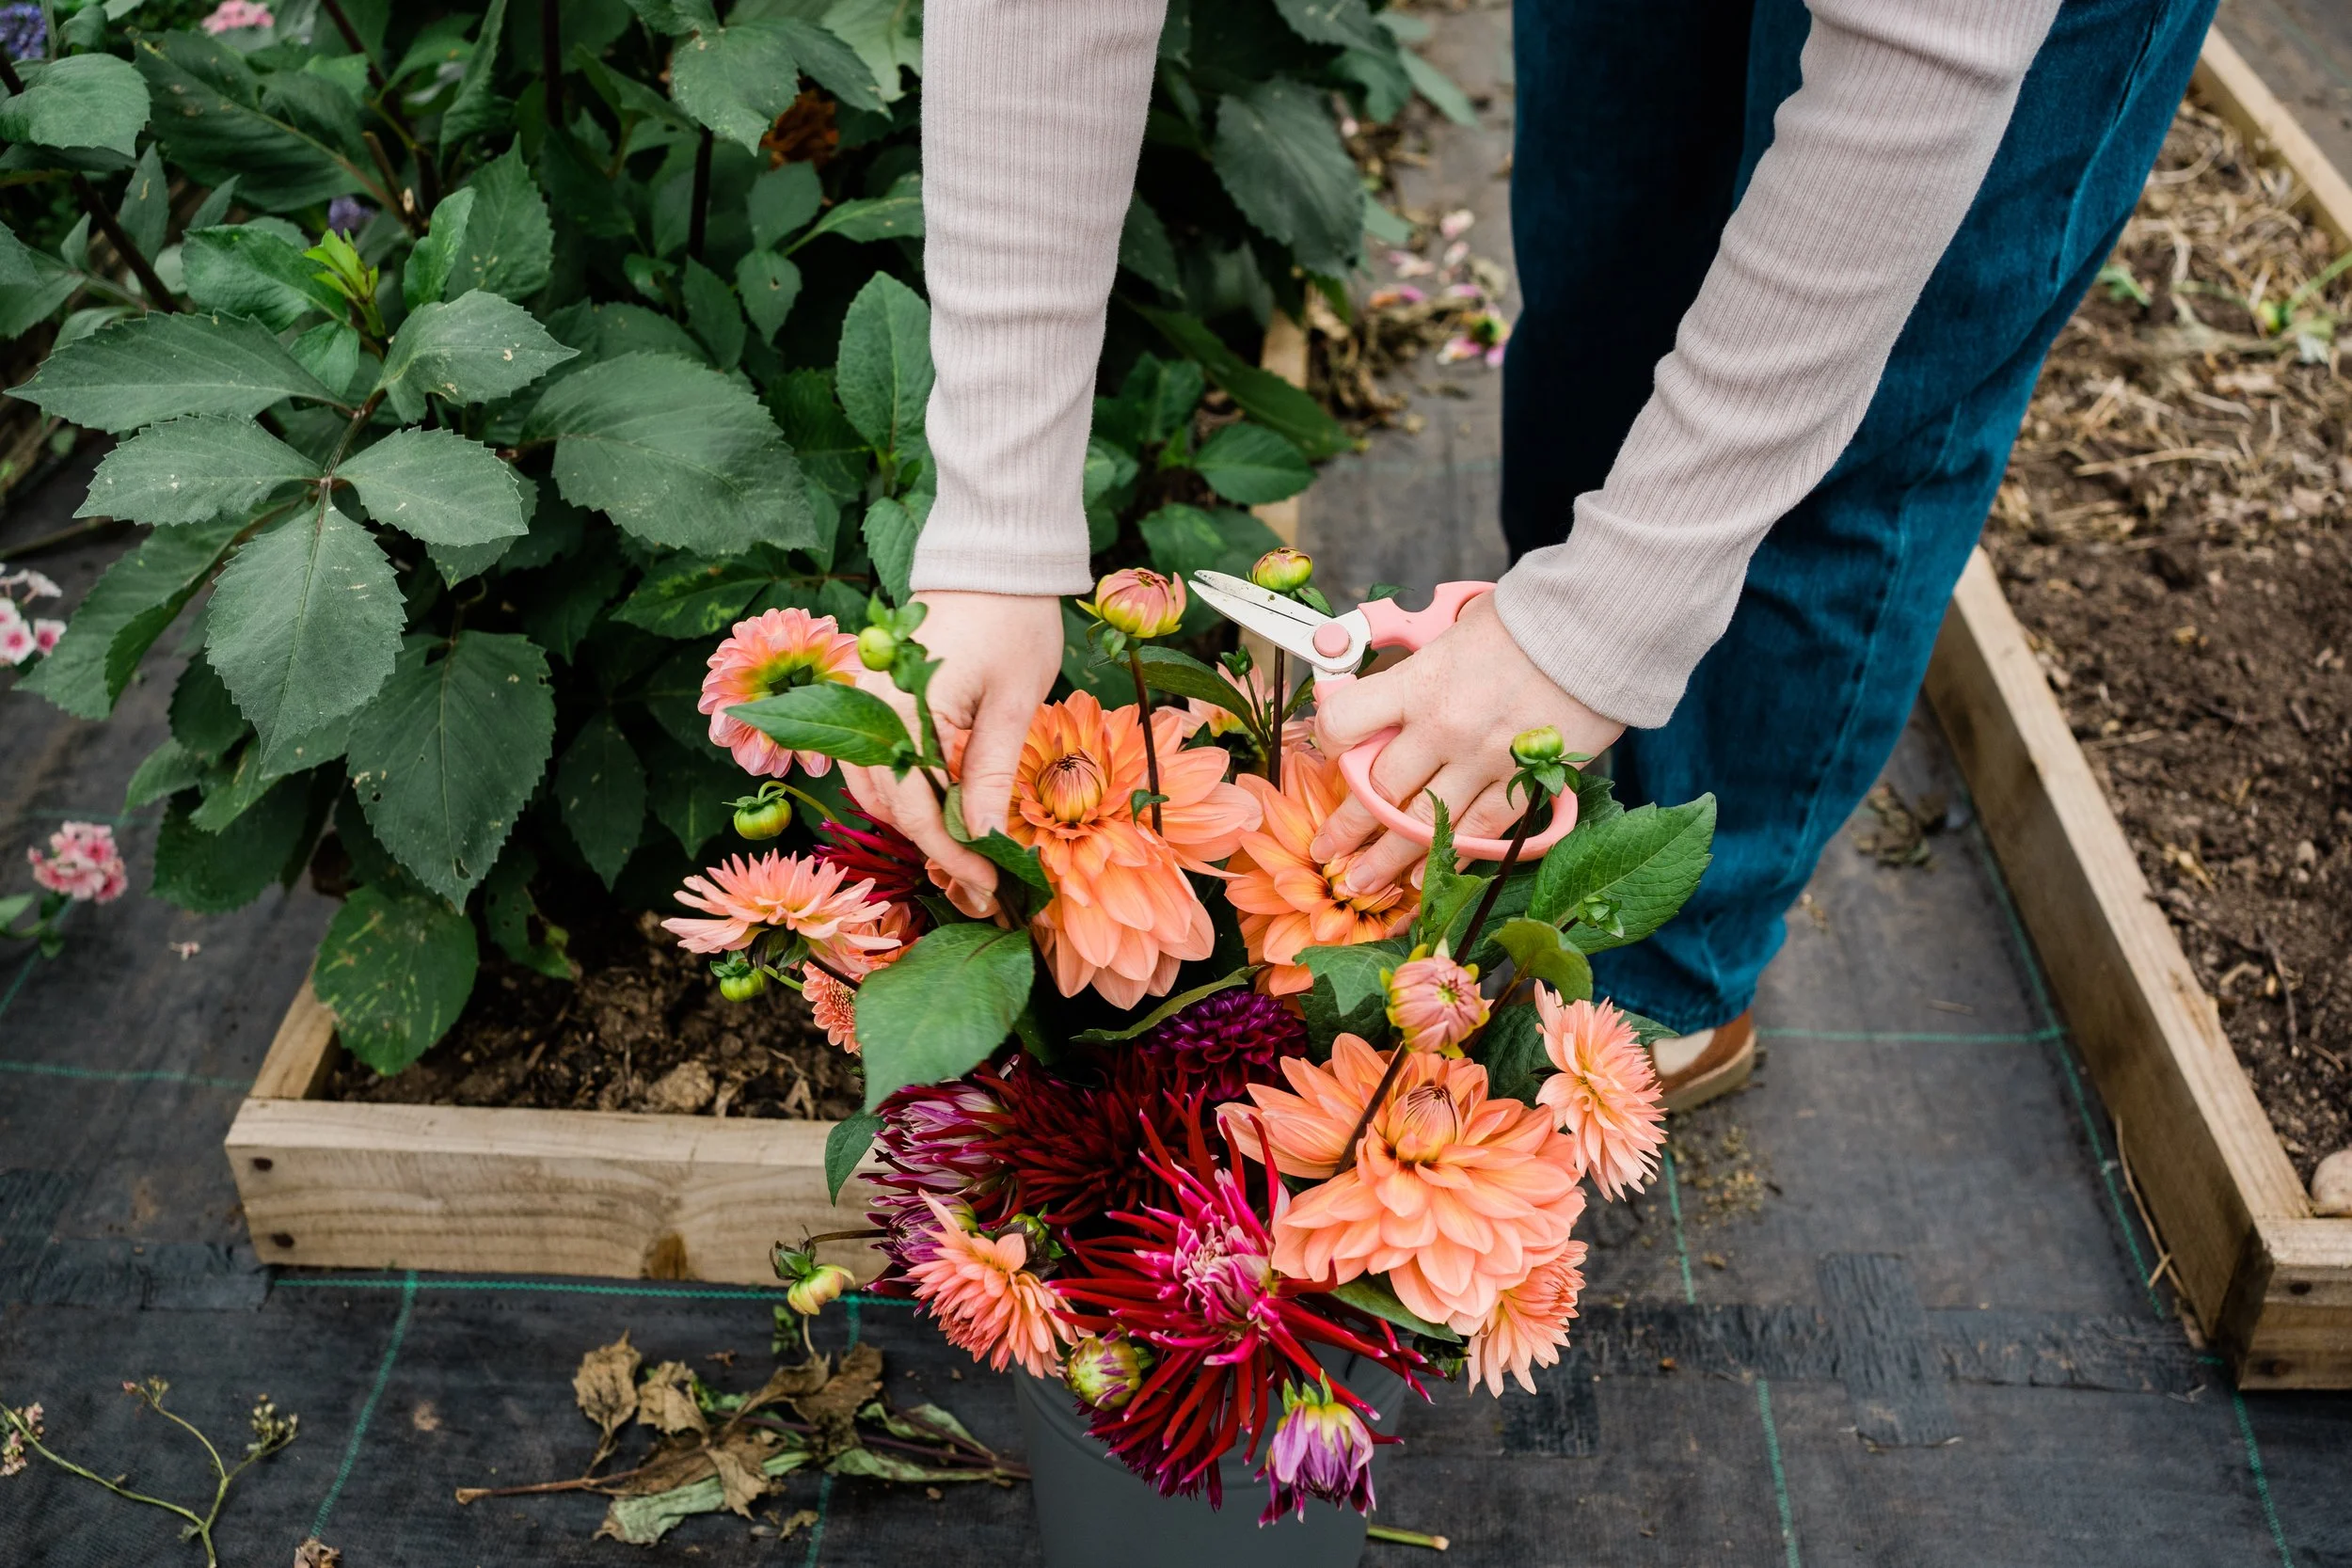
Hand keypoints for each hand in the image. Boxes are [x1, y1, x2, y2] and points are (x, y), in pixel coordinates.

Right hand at [842, 590, 1062, 913]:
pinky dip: (909, 791)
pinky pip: (879, 761)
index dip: (952, 857)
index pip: (917, 809)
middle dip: (934, 848)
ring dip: (918, 823)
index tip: (990, 888)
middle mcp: (869, 709)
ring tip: (971, 849)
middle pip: (888, 807)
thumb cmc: (1013, 621)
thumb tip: (985, 842)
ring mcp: (866, 702)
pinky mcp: (877, 697)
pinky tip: (949, 805)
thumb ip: (990, 774)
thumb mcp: (1014, 702)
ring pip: (877, 789)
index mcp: (903, 710)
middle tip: (985, 880)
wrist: (995, 557)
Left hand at [1309, 593, 1623, 893]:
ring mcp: (1486, 761)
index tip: (1329, 751)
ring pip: (1424, 825)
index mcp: (1419, 682)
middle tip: (1326, 852)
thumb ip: (1420, 663)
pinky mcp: (1526, 782)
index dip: (1328, 739)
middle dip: (1347, 828)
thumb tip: (1393, 690)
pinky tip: (1427, 875)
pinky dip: (1449, 856)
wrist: (1600, 627)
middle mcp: (1444, 727)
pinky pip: (1479, 831)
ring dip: (1389, 861)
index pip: (1347, 722)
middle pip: (1379, 790)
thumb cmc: (1527, 620)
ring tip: (1363, 884)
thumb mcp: (1453, 625)